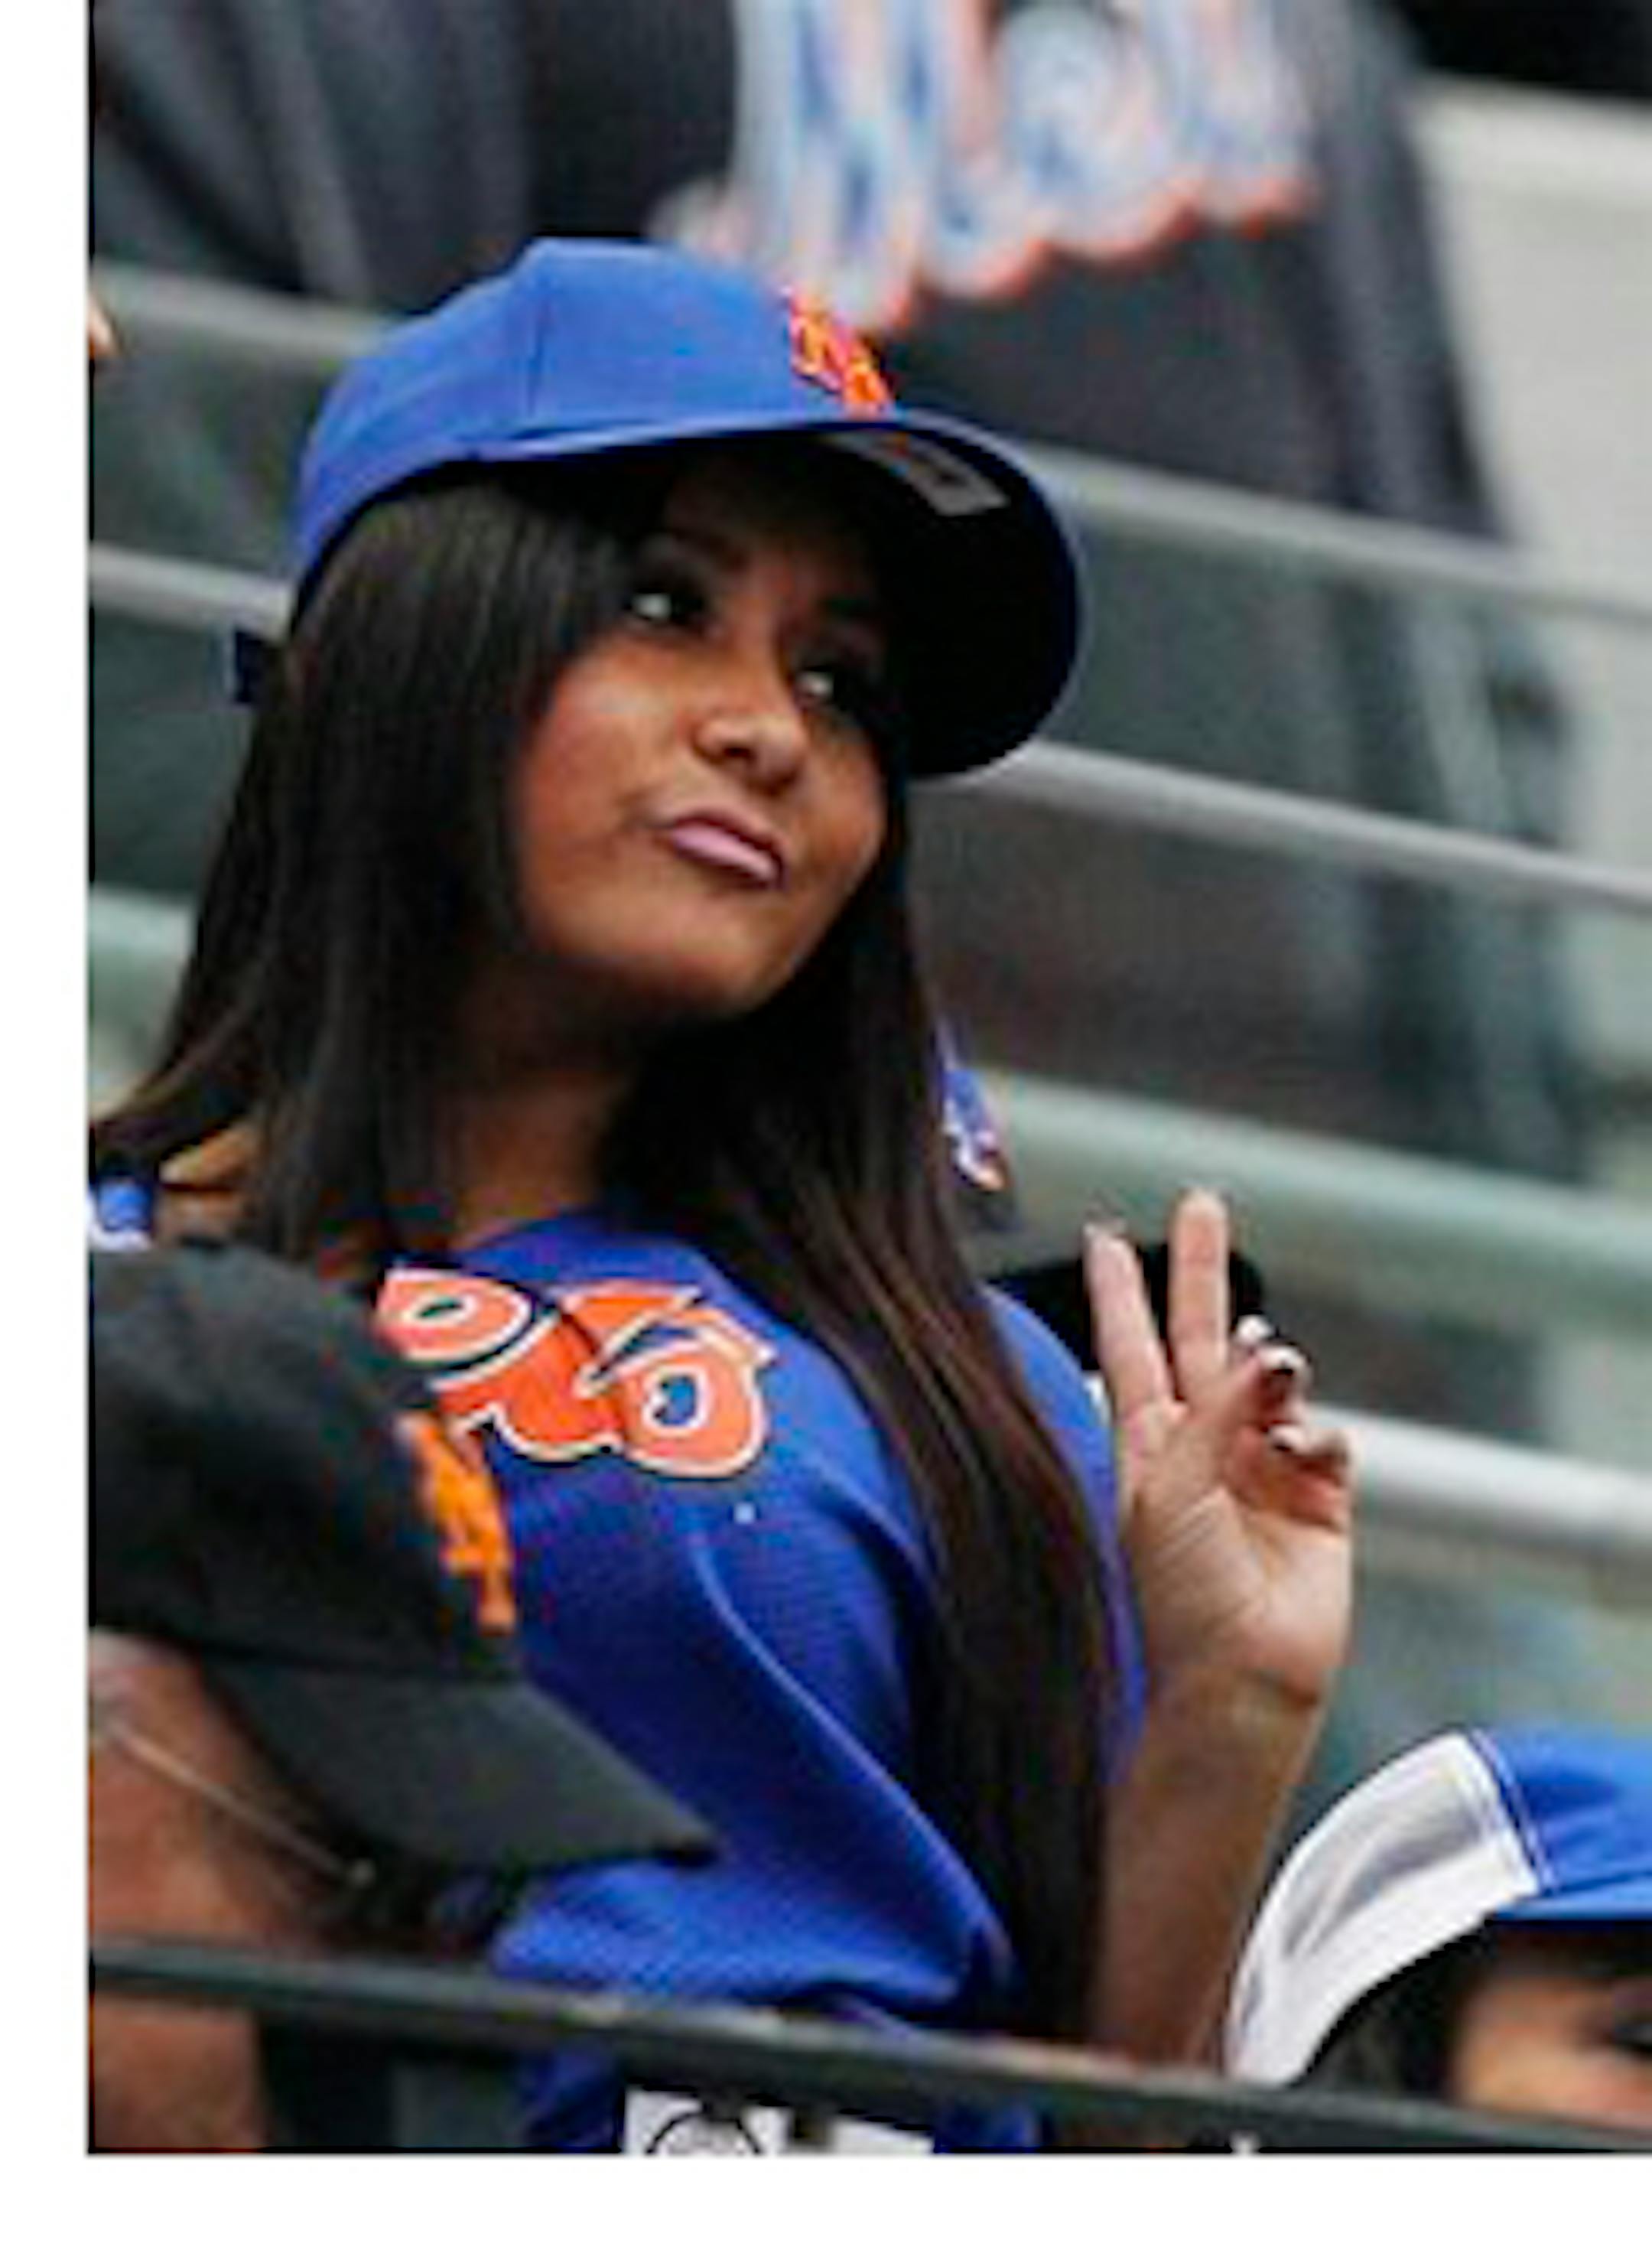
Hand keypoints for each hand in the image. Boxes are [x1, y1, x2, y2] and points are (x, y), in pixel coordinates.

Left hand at [1085, 1189, 1353, 1713]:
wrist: (1240, 1682)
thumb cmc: (1181, 1598)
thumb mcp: (1170, 1488)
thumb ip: (1216, 1411)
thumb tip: (1265, 1352)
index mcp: (1146, 1447)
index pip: (1128, 1347)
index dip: (1117, 1292)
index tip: (1104, 1236)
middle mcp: (1202, 1448)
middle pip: (1199, 1337)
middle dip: (1201, 1273)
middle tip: (1203, 1205)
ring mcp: (1263, 1469)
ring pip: (1274, 1380)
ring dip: (1269, 1367)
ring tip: (1266, 1373)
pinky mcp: (1320, 1498)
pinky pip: (1326, 1434)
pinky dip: (1314, 1431)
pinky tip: (1298, 1448)